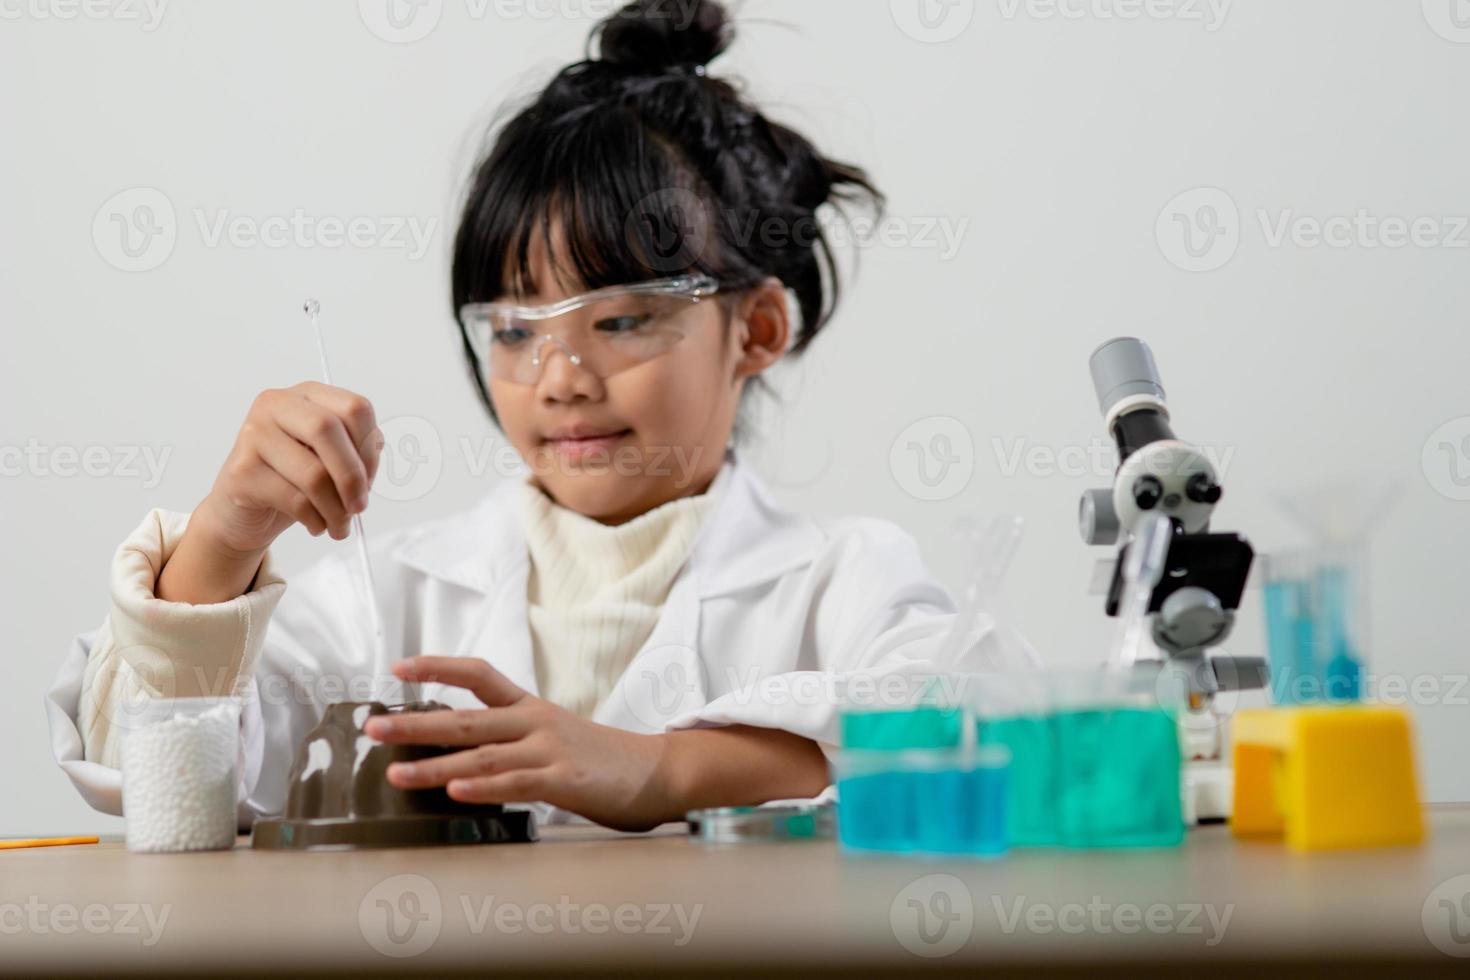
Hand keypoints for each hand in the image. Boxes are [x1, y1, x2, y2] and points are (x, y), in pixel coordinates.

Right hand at [200, 381, 382, 551]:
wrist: (242, 512)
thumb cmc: (293, 481)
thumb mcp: (331, 459)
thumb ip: (357, 450)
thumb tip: (374, 455)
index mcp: (307, 395)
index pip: (354, 408)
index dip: (369, 448)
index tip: (370, 480)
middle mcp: (276, 405)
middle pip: (328, 429)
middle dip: (352, 476)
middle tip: (359, 507)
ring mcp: (253, 434)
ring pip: (313, 473)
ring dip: (336, 509)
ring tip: (340, 525)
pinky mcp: (241, 470)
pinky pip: (294, 499)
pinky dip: (315, 520)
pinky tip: (316, 525)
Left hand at [365, 657, 674, 831]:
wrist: (655, 770)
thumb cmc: (599, 758)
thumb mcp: (551, 735)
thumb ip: (509, 739)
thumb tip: (455, 751)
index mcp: (529, 707)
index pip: (479, 674)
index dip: (438, 667)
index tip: (398, 668)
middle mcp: (534, 722)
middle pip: (465, 718)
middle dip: (415, 724)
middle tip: (373, 728)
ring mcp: (549, 749)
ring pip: (481, 755)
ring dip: (434, 765)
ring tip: (395, 773)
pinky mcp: (564, 779)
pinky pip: (516, 783)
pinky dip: (483, 788)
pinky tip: (455, 792)